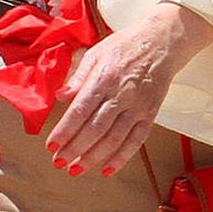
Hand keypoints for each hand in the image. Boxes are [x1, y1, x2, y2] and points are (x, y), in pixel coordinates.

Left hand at [48, 2, 211, 176]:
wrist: (162, 42)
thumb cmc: (124, 46)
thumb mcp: (96, 53)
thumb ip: (78, 77)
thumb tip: (61, 96)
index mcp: (104, 79)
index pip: (80, 111)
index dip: (64, 131)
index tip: (51, 146)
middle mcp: (121, 95)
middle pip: (95, 129)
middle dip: (74, 149)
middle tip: (59, 162)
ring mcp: (137, 107)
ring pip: (114, 138)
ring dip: (94, 157)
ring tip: (76, 169)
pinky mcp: (150, 114)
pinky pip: (136, 140)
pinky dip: (122, 157)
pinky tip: (107, 169)